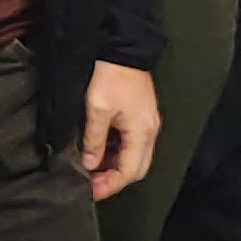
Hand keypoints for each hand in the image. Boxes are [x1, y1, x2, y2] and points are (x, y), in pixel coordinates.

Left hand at [77, 62, 159, 200]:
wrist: (123, 48)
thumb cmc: (110, 76)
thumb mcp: (97, 109)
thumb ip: (94, 140)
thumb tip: (90, 165)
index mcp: (142, 132)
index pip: (129, 171)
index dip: (110, 185)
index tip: (91, 192)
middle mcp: (150, 131)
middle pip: (136, 168)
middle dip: (114, 180)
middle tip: (91, 184)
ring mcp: (148, 123)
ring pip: (135, 157)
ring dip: (115, 166)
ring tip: (92, 170)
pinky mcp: (141, 116)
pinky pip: (132, 144)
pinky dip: (117, 152)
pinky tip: (100, 151)